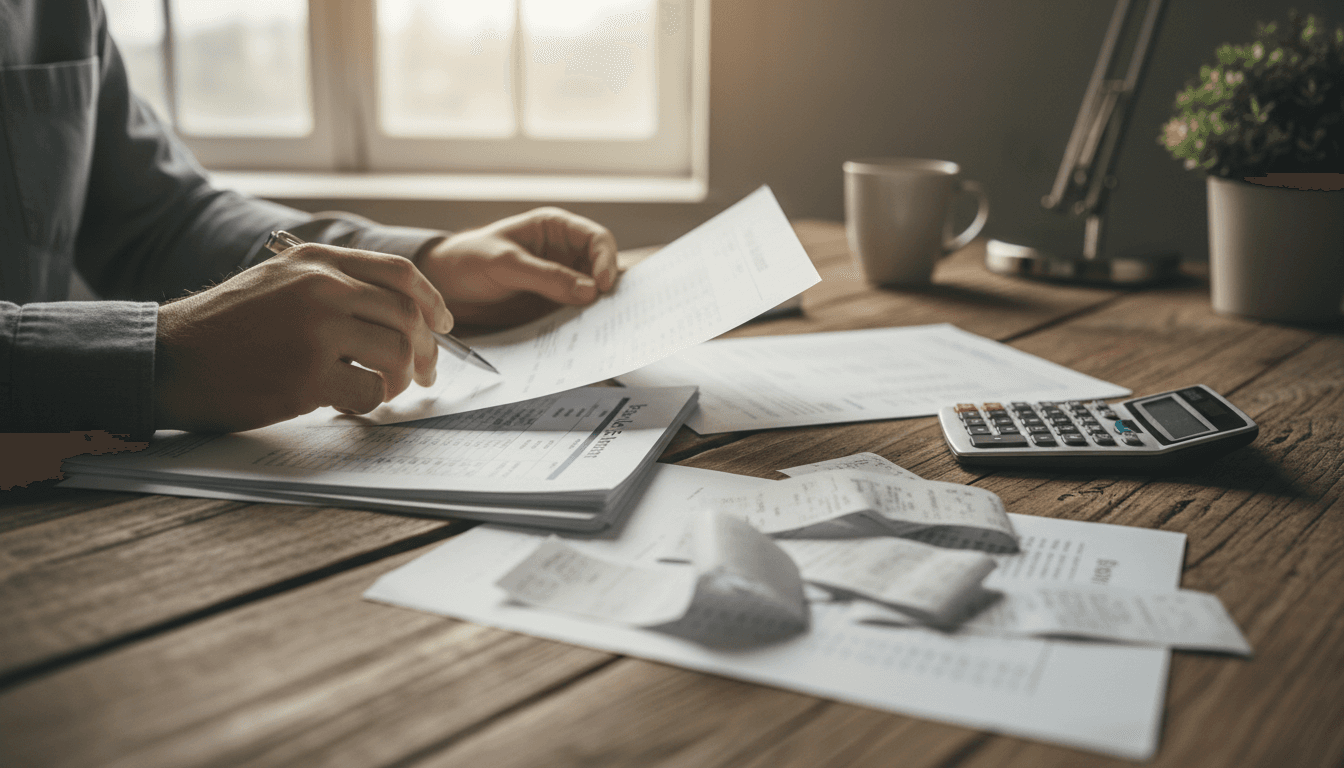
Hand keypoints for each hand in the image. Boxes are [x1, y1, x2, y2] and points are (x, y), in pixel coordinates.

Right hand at [154, 243, 453, 431]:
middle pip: (408, 317)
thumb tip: (399, 313)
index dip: (432, 301)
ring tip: (382, 391)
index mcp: (317, 261)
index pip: (400, 273)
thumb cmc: (224, 328)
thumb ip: (331, 286)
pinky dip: (369, 404)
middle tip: (424, 375)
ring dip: (399, 381)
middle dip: (427, 352)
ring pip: (398, 354)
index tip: (444, 324)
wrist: (168, 358)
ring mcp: (316, 330)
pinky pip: (370, 392)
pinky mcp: (308, 375)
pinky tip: (348, 404)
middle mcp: (322, 287)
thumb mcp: (278, 282)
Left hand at [417, 207, 618, 327]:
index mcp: (555, 228)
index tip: (602, 285)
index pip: (597, 239)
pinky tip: (584, 334)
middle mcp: (564, 252)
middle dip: (610, 286)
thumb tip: (591, 291)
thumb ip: (547, 276)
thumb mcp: (505, 264)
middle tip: (612, 310)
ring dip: (599, 308)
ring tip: (602, 326)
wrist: (444, 287)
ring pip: (594, 292)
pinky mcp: (553, 304)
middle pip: (602, 266)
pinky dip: (584, 322)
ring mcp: (561, 280)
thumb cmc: (468, 260)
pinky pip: (577, 312)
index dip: (606, 260)